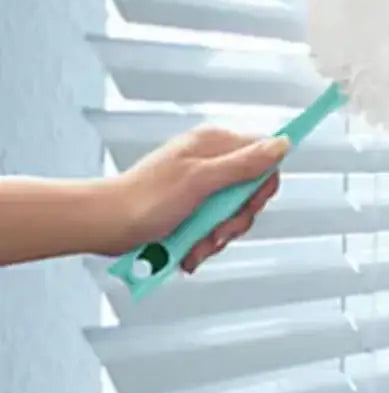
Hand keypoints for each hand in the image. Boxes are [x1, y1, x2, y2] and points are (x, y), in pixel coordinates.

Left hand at [102, 126, 289, 272]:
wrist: (103, 225)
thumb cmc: (143, 199)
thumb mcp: (201, 180)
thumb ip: (244, 163)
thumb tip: (281, 144)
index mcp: (216, 143)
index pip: (265, 155)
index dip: (262, 184)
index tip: (247, 204)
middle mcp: (211, 160)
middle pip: (251, 191)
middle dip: (236, 219)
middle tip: (216, 229)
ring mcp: (202, 185)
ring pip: (233, 213)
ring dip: (218, 236)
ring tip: (196, 244)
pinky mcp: (192, 207)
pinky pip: (214, 225)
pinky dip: (204, 242)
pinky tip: (189, 249)